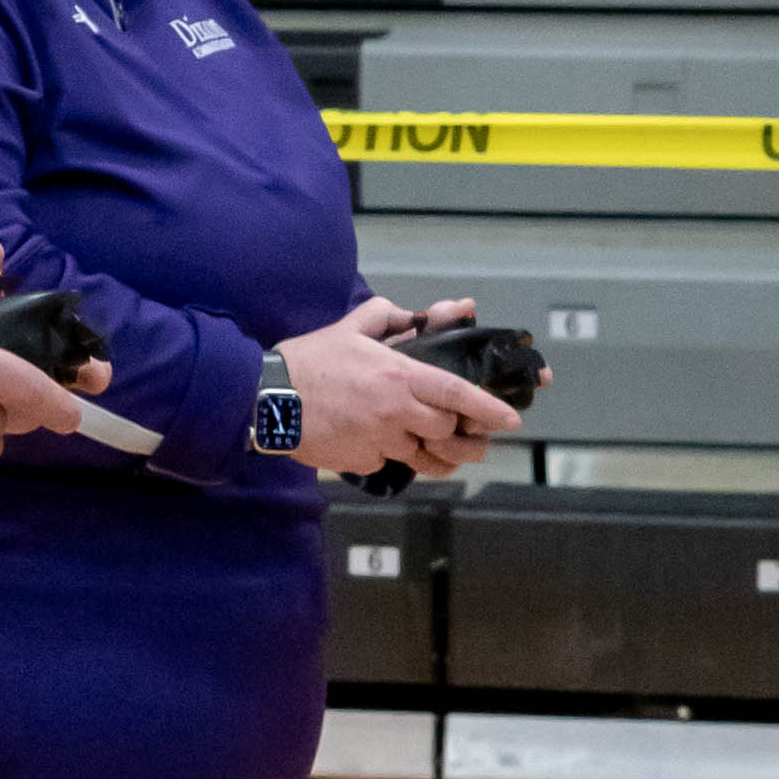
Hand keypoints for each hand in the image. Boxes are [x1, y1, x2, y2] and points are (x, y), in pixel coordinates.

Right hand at [276, 295, 529, 478]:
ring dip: (430, 454)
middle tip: (467, 436)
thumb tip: (413, 315)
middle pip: (445, 430)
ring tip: (442, 456)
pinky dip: (387, 457)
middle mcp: (395, 411)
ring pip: (420, 456)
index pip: (456, 394)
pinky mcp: (360, 461)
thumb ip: (387, 317)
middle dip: (456, 433)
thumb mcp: (350, 328)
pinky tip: (378, 446)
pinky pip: (386, 463)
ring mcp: (378, 440)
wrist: (268, 399)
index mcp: (399, 375)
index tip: (510, 419)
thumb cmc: (309, 361)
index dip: (488, 408)